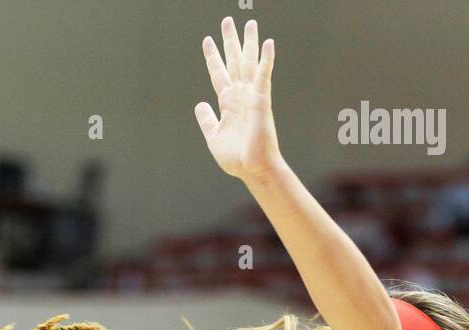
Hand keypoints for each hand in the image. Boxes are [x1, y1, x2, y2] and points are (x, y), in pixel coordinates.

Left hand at [196, 16, 279, 183]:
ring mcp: (251, 96)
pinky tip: (268, 43)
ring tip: (249, 23)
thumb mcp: (213, 137)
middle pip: (234, 61)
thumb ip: (206, 119)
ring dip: (250, 43)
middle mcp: (240, 95)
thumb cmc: (237, 158)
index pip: (218, 73)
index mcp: (228, 103)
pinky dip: (266, 59)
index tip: (207, 41)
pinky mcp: (261, 100)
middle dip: (230, 41)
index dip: (212, 57)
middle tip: (227, 21)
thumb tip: (199, 104)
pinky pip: (264, 76)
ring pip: (249, 62)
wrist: (252, 169)